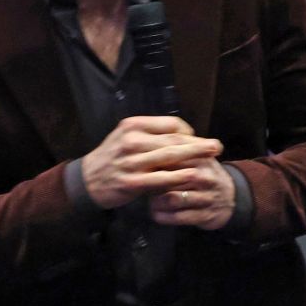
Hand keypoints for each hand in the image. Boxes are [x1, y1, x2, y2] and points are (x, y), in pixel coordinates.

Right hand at [81, 116, 221, 209]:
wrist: (87, 180)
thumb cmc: (113, 157)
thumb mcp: (127, 136)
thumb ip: (152, 134)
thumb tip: (184, 134)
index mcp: (133, 125)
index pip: (170, 124)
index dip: (188, 132)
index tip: (196, 140)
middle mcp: (132, 140)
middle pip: (173, 140)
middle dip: (199, 143)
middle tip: (218, 146)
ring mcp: (131, 162)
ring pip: (170, 157)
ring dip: (194, 157)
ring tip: (212, 157)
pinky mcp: (131, 182)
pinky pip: (161, 178)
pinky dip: (179, 177)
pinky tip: (193, 176)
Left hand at [148, 158, 236, 231]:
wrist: (230, 197)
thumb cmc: (205, 175)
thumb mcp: (197, 158)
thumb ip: (177, 151)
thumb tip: (147, 147)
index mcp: (201, 159)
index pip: (172, 158)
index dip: (153, 164)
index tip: (143, 168)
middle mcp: (205, 177)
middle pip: (170, 178)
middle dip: (152, 183)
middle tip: (144, 185)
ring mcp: (206, 197)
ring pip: (172, 199)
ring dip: (156, 201)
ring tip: (151, 200)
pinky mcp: (204, 215)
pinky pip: (177, 217)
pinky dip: (162, 216)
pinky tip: (157, 213)